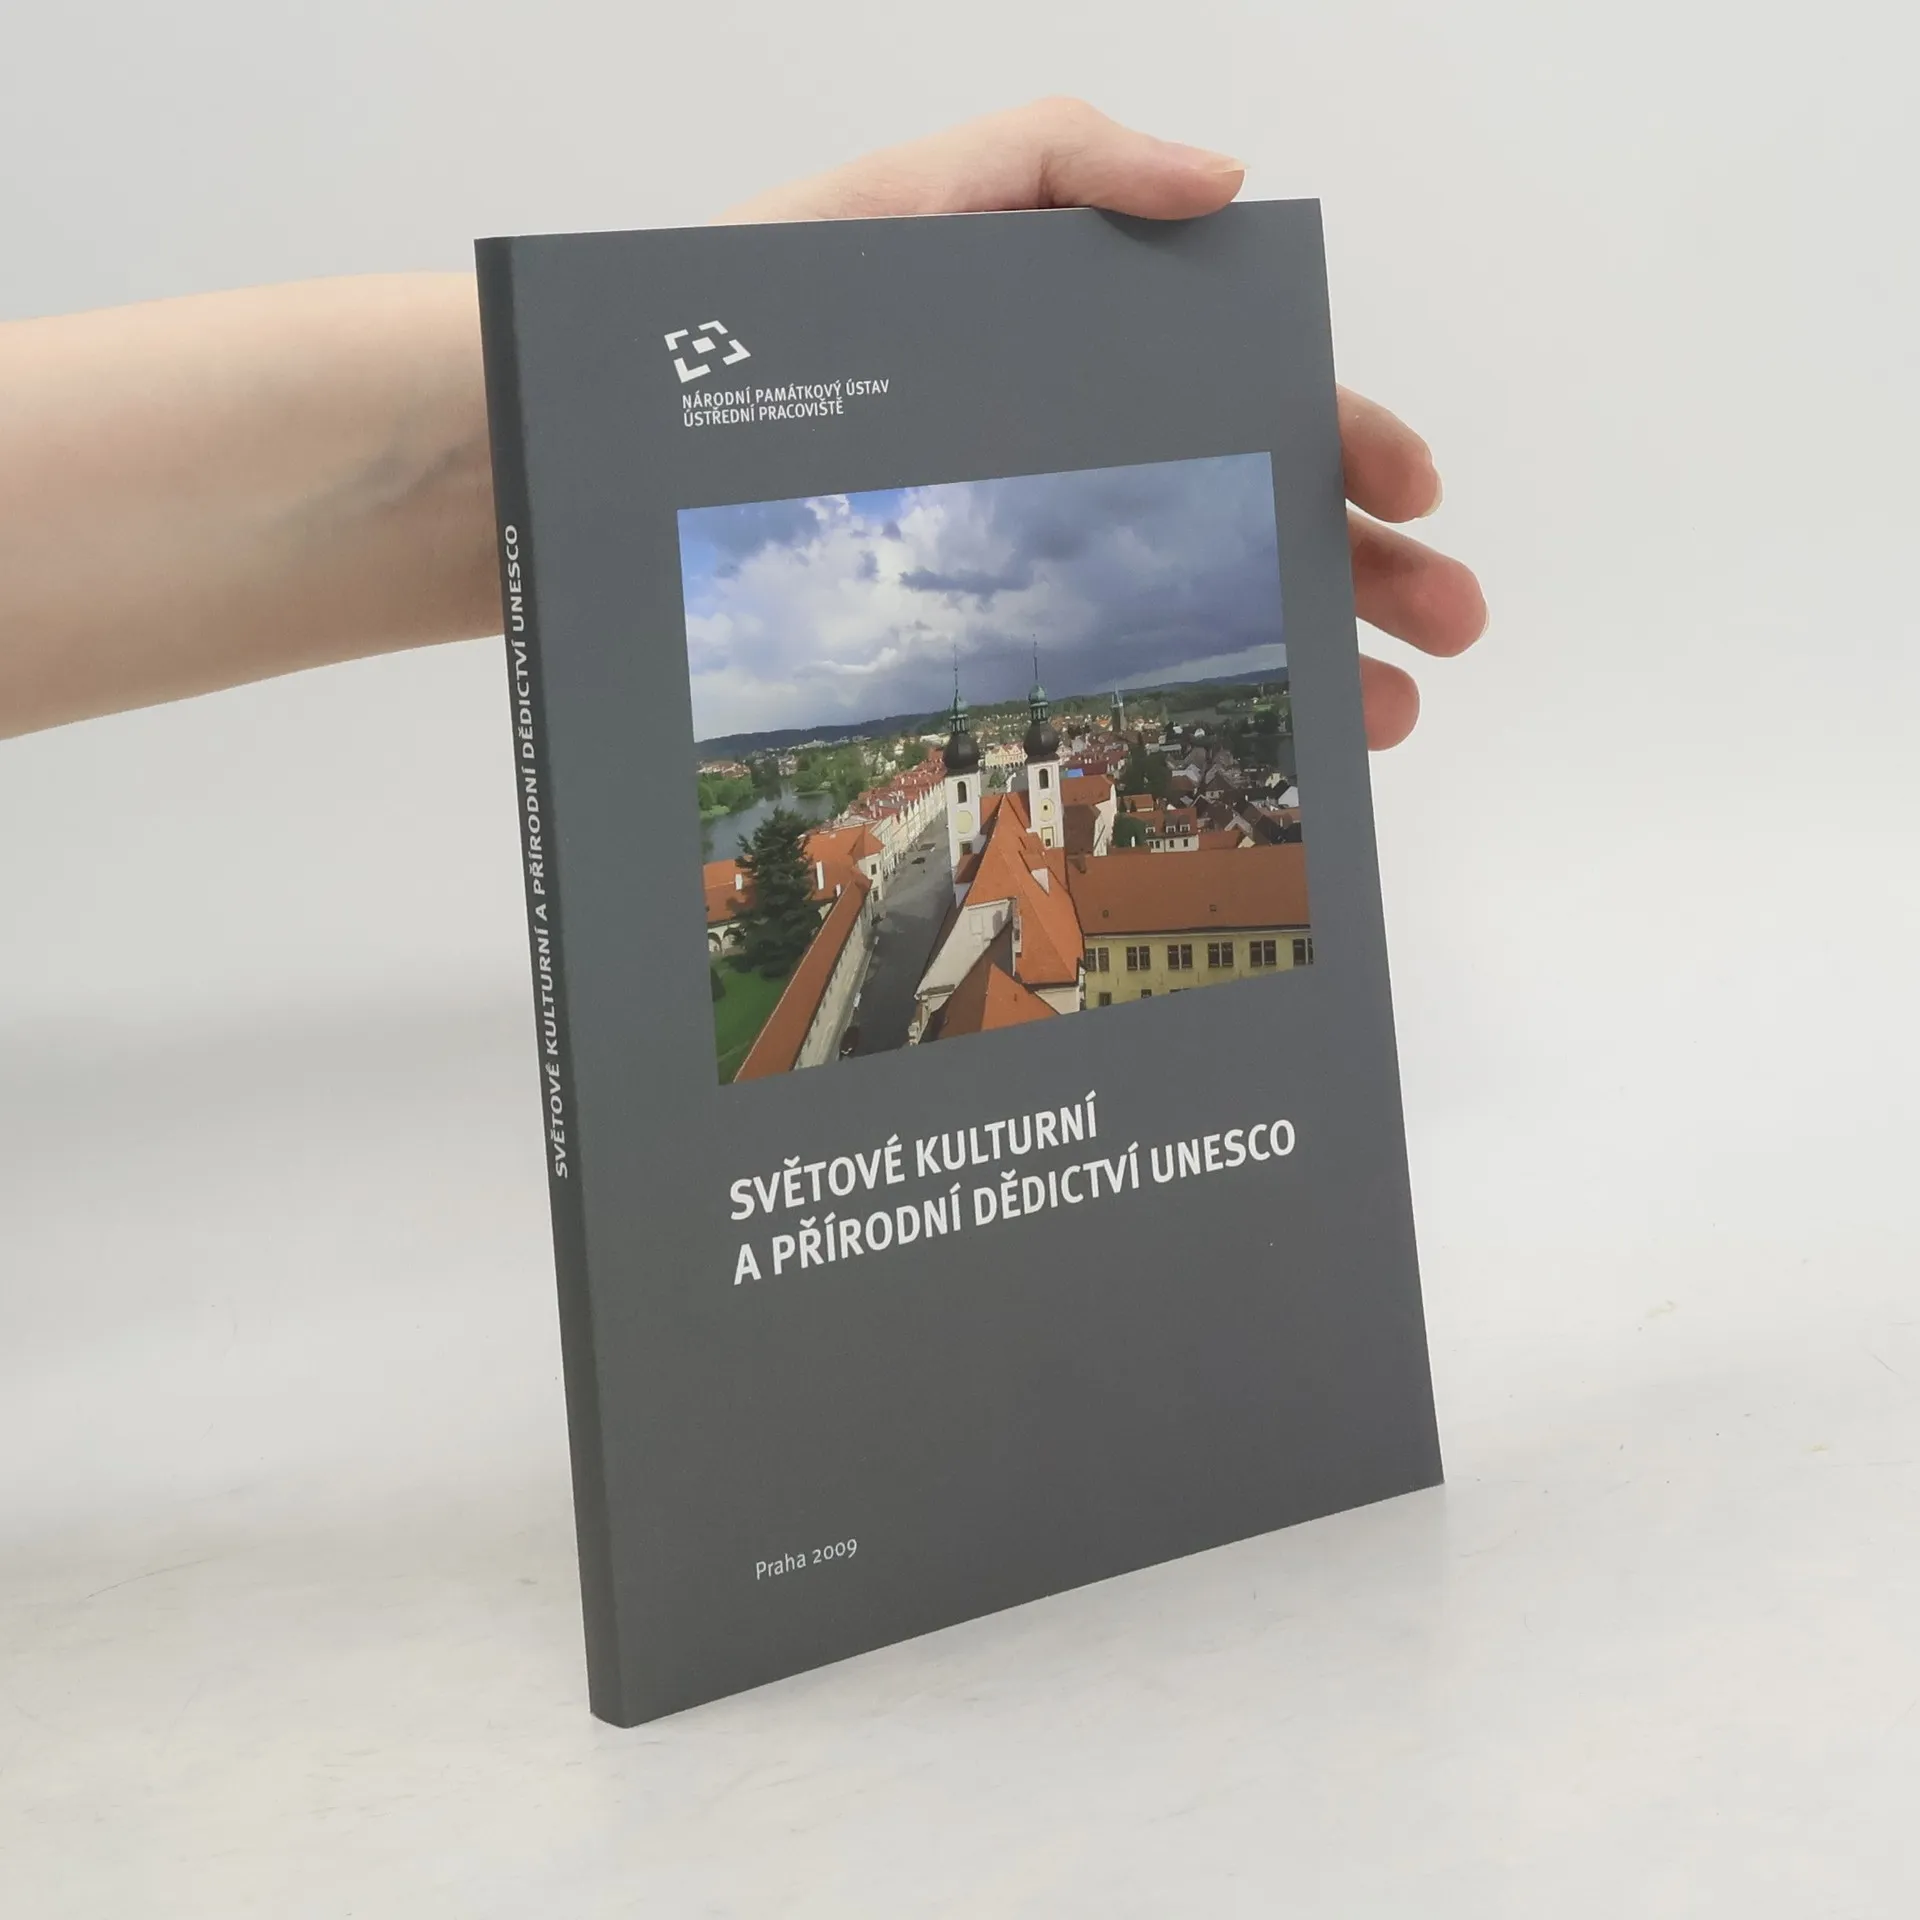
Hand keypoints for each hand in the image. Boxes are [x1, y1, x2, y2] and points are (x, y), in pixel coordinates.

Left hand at [721, 98, 1485, 749]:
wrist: (606, 442)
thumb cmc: (749, 308)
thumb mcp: (915, 193)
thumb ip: (1063, 161)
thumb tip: (1227, 186)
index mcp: (1081, 360)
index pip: (1243, 400)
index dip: (1338, 438)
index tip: (1407, 491)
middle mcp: (1068, 466)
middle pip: (1244, 516)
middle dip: (1362, 569)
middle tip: (1444, 633)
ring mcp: (1017, 560)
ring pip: (1190, 614)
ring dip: (1307, 660)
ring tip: (1378, 721)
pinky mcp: (955, 638)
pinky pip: (1088, 683)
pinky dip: (1174, 721)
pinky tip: (1238, 755)